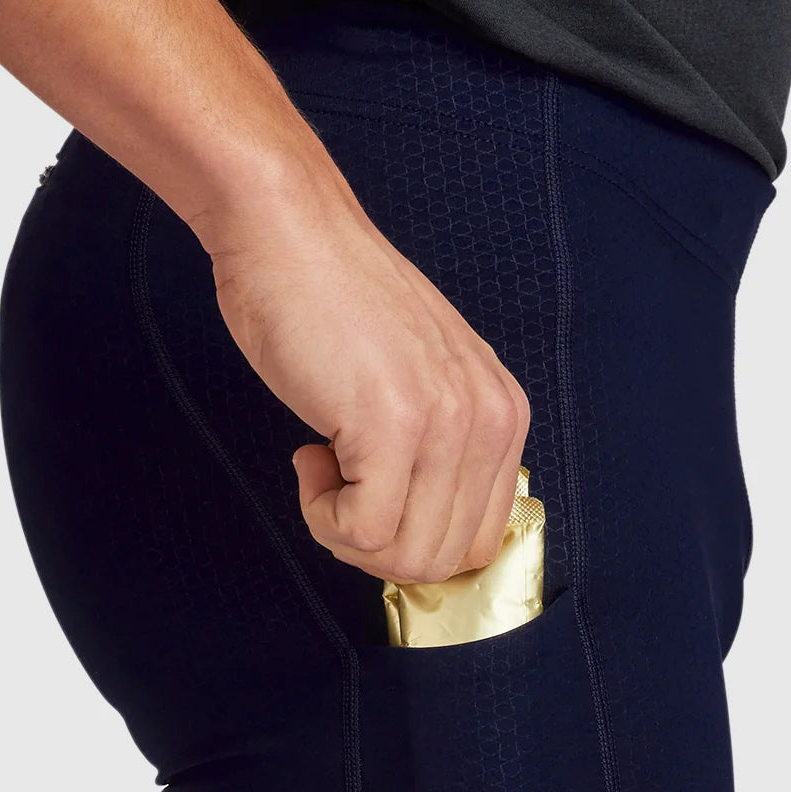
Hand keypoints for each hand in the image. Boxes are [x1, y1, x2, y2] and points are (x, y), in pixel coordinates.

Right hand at [205, 162, 530, 585]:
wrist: (286, 232)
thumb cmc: (330, 300)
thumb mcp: (418, 379)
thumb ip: (439, 446)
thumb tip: (418, 529)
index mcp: (504, 412)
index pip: (479, 538)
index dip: (410, 539)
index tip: (366, 493)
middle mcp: (491, 420)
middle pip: (445, 559)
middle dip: (375, 545)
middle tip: (336, 486)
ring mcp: (446, 424)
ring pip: (405, 556)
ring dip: (345, 531)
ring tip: (323, 466)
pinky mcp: (391, 426)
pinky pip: (361, 531)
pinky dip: (321, 515)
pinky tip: (309, 455)